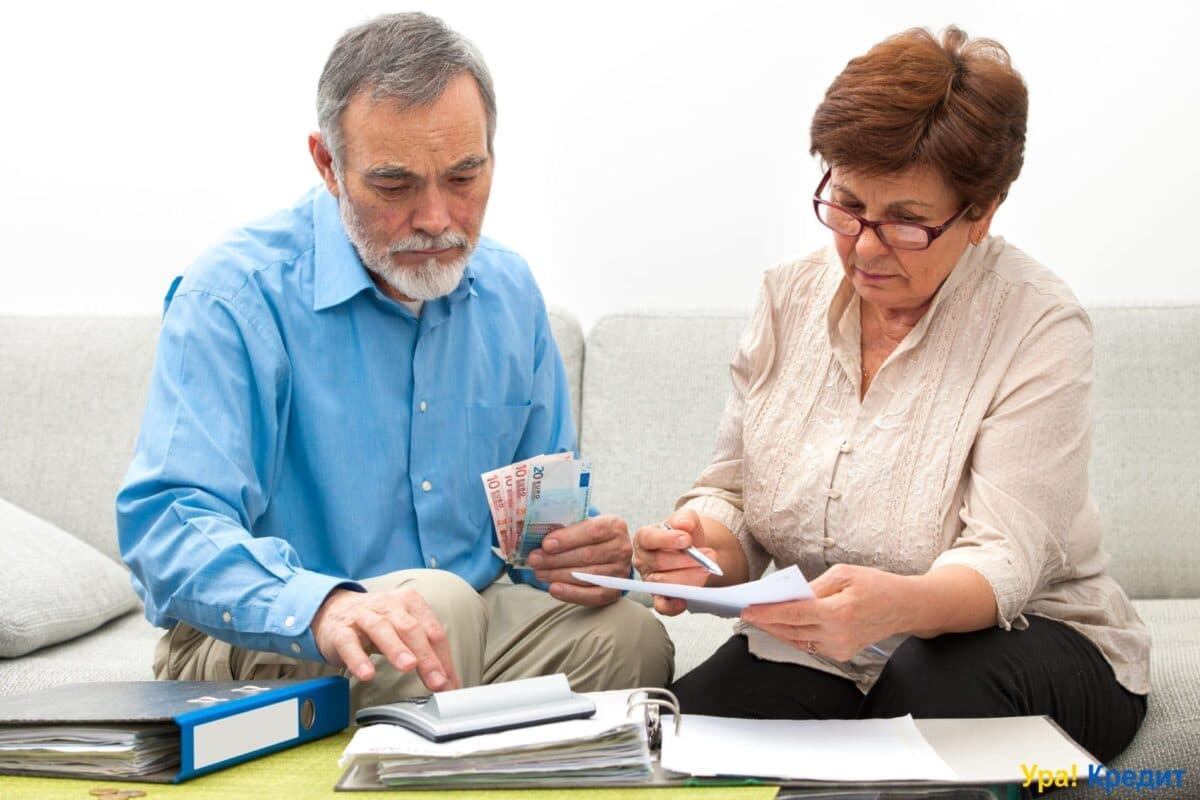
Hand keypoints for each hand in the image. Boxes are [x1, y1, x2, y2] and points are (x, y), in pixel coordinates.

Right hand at [311, 587, 459, 690]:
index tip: (449, 682)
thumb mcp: (403, 630)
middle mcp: (388, 605)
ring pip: (382, 629)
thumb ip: (425, 653)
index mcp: (410, 602)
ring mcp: (363, 616)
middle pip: (411, 629)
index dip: (443, 658)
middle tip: (436, 680)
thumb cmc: (376, 623)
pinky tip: (367, 673)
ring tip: (408, 667)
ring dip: (397, 649)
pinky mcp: (340, 630)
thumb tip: (447, 682)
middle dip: (426, 656)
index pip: (432, 630)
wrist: (334, 611)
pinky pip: (349, 643)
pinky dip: (358, 658)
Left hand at [526, 514, 631, 606]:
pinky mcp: (616, 590)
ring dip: (559, 576)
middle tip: (534, 560)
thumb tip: (541, 538)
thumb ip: (567, 528)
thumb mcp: (582, 525)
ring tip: (539, 573)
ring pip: (588, 576)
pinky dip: (571, 593)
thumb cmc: (587, 536)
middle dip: (557, 559)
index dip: (568, 538)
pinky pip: (593, 595)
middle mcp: (622, 548)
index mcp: (615, 526)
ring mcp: (621, 571)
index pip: (592, 531)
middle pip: (588, 555)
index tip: (546, 545)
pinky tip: (553, 588)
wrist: (606, 552)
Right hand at [632, 508, 717, 615]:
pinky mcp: (659, 598)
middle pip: (658, 562)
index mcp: (644, 538)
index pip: (648, 538)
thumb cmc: (686, 535)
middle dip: (685, 560)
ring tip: (706, 570)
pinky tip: (685, 600)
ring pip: (663, 583)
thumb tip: (683, 524)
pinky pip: (662, 606)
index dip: (666, 539)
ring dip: (687, 577)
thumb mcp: (688, 521)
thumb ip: (685, 518)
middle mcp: (643, 560)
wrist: (695, 551)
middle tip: (707, 556)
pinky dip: (672, 606)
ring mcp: (650, 580)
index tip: (687, 539)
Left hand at [740, 564, 906, 660]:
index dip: (767, 613)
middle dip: (766, 621)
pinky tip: (781, 626)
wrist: (905, 607)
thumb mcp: (844, 574)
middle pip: (791, 630)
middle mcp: (838, 635)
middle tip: (747, 612)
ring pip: (798, 640)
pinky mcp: (842, 653)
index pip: (793, 614)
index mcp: (838, 612)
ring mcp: (840, 648)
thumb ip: (815, 586)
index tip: (748, 610)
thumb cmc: (877, 586)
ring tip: (759, 618)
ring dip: (777, 630)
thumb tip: (791, 595)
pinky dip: (793, 635)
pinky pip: (810, 645)